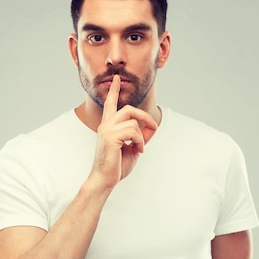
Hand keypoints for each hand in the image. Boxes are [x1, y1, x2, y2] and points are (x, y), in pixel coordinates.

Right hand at [89, 75, 157, 189]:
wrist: (105, 180)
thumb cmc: (116, 166)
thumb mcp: (133, 148)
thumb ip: (141, 136)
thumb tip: (152, 126)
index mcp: (107, 126)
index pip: (110, 104)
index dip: (114, 90)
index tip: (116, 78)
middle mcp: (105, 125)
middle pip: (129, 109)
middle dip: (145, 116)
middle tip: (153, 127)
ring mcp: (107, 130)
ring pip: (134, 122)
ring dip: (142, 136)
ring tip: (140, 149)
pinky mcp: (111, 137)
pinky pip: (134, 132)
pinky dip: (141, 142)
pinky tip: (138, 151)